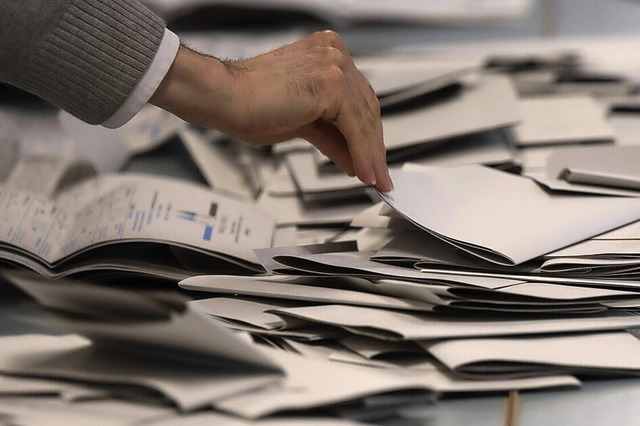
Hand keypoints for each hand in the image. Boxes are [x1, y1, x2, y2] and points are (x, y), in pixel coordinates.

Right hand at [150, 30, 392, 191]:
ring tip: (374, 180)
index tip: (373, 160)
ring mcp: (333, 65)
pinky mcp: (331, 83)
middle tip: (379, 175)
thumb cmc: (247, 104)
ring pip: (365, 119)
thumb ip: (331, 137)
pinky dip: (363, 153)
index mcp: (326, 54)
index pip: (359, 99)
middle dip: (374, 147)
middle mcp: (333, 54)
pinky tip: (364, 173)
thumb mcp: (301, 124)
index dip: (368, 134)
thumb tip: (353, 157)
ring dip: (372, 155)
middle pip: (367, 108)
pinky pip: (355, 127)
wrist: (221, 97)